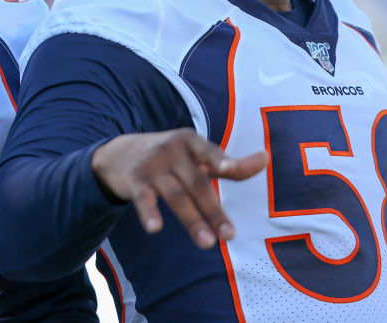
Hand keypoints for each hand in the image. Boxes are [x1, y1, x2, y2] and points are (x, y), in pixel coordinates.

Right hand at [91, 128, 266, 248]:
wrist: (120, 152)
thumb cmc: (169, 156)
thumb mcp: (195, 154)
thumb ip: (228, 163)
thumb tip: (266, 158)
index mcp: (190, 142)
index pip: (209, 153)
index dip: (221, 160)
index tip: (231, 167)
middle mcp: (172, 151)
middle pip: (197, 184)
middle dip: (213, 210)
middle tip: (230, 236)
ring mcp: (153, 166)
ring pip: (176, 196)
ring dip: (192, 220)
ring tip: (207, 243)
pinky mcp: (135, 182)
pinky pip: (144, 199)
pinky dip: (148, 213)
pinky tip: (154, 228)